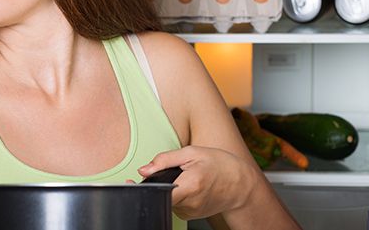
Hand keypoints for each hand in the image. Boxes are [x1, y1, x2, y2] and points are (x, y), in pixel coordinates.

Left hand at [138, 146, 257, 220]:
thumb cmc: (218, 164)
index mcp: (190, 185)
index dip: (143, 189)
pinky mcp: (191, 215)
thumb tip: (143, 170)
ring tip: (182, 176)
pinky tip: (186, 185)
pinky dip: (175, 194)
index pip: (160, 193)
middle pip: (161, 195)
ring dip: (168, 188)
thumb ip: (165, 160)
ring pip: (167, 199)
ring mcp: (190, 211)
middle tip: (160, 172)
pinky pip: (175, 204)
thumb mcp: (192, 153)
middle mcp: (190, 202)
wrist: (240, 185)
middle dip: (156, 183)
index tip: (128, 183)